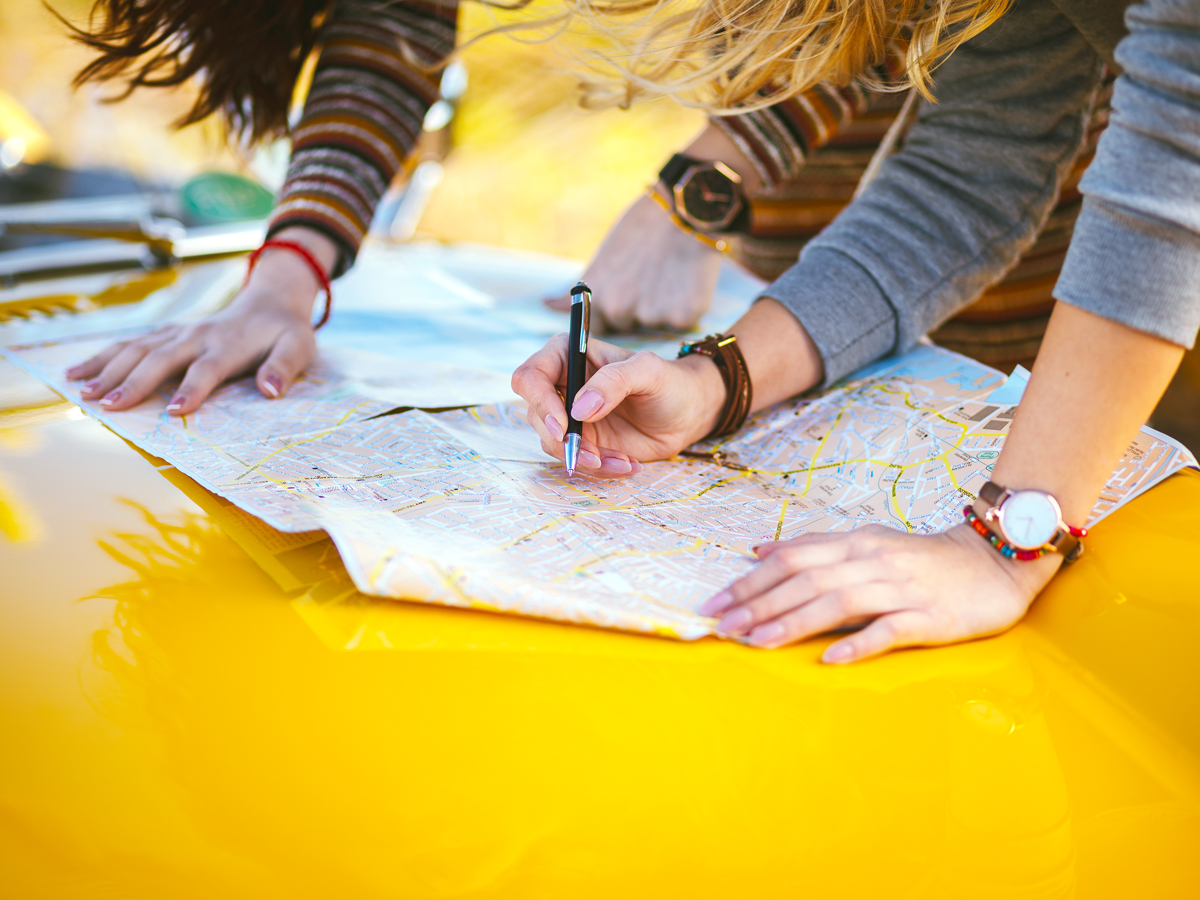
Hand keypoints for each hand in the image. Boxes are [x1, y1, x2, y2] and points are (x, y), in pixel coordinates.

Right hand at [66, 228, 335, 414]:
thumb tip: (271, 390)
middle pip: (161, 358)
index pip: (207, 369)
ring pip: (137, 348)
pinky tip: (75, 372)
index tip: (175, 412)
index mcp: (229, 344)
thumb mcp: (298, 348)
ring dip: (109, 369)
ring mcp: (178, 331)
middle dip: (134, 381)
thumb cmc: (285, 333)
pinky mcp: (166, 333)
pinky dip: (102, 356)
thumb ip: (284, 367)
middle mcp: (198, 335)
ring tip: (83, 392)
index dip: (192, 389)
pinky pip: (130, 343)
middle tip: (108, 405)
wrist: (270, 301)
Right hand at [511, 333, 725, 474]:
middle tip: (594, 455)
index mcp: (568, 355)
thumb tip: (579, 408)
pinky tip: (627, 464)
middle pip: (536, 416)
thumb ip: (614, 381)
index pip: (530, 377)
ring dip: (584, 459)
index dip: (540, 402)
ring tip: (622, 460)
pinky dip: (600, 469)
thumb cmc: (669, 382)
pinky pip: (575, 460)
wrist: (687, 413)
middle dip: (564, 440)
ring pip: (553, 444)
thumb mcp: (649, 371)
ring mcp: (570, 417)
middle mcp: (562, 386)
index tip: (564, 426)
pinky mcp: (582, 442)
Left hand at [546, 193, 723, 331]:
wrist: (685, 209)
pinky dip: (686, 308)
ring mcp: (653, 315)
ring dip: (662, 309)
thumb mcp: (604, 257)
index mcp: (598, 296)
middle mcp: (621, 310)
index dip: (611, 311)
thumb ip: (580, 289)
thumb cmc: (642, 228)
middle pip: (627, 325)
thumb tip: (546, 304)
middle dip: (638, 308)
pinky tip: (686, 281)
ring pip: (656, 324)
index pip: (598, 326)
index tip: (625, 290)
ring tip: (668, 276)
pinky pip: (682, 322)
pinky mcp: (684, 316)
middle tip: (651, 277)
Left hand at [699, 525, 1060, 662]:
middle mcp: (872, 562)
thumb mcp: (866, 543)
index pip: (791, 560)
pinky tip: (829, 658)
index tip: (715, 604)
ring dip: (793, 622)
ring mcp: (901, 590)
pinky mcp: (929, 618)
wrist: (995, 562)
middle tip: (722, 627)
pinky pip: (889, 630)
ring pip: (838, 603)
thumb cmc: (922, 559)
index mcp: (854, 544)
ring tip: (758, 641)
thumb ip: (815, 547)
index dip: (750, 582)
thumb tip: (760, 551)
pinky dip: (858, 643)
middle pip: (806, 581)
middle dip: (758, 604)